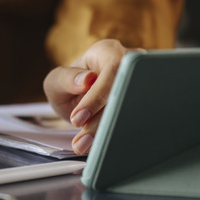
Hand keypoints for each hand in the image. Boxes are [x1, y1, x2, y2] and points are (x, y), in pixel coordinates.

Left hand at [43, 39, 142, 155]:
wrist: (79, 99)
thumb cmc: (69, 86)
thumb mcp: (56, 81)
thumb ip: (65, 78)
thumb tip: (86, 79)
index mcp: (108, 51)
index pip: (111, 71)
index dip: (97, 97)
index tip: (78, 118)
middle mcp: (129, 64)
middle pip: (125, 92)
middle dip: (102, 121)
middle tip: (82, 141)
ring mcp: (139, 83)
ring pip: (131, 109)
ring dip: (108, 132)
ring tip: (86, 146)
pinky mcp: (142, 103)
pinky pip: (135, 120)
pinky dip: (116, 135)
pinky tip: (101, 147)